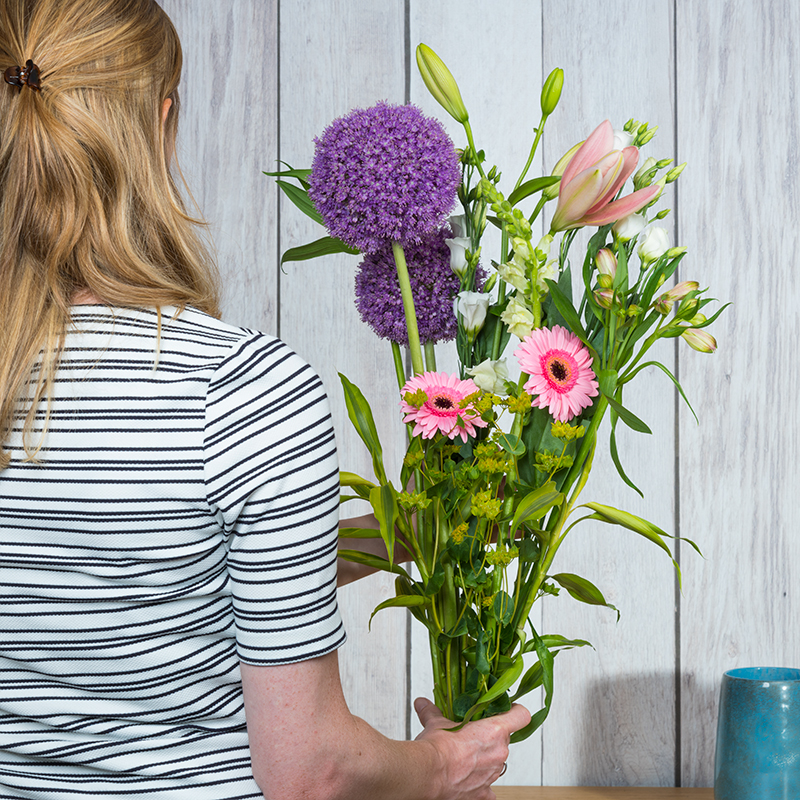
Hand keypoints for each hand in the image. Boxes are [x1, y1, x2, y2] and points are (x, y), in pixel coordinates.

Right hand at [414, 698, 530, 799]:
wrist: (427, 773)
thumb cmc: (437, 747)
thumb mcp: (435, 723)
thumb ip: (432, 712)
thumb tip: (422, 703)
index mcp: (494, 730)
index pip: (521, 716)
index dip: (515, 711)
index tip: (507, 710)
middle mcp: (499, 753)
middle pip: (505, 739)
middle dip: (489, 737)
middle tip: (471, 734)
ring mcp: (493, 774)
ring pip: (496, 762)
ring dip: (484, 758)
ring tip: (464, 757)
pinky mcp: (484, 793)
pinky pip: (489, 789)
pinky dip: (481, 786)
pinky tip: (468, 780)